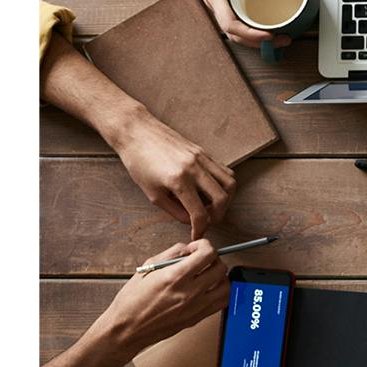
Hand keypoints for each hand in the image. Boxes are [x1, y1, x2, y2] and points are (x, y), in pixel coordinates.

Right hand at [99, 240, 226, 347]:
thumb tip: (187, 248)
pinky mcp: (197, 318)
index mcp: (175, 277)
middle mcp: (189, 293)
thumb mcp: (147, 268)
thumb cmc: (132, 301)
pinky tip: (209, 288)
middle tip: (202, 259)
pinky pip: (221, 303)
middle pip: (220, 268)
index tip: (197, 247)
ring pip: (226, 286)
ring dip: (220, 276)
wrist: (127, 329)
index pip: (207, 254)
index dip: (204, 245)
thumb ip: (170, 254)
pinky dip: (220, 292)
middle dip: (213, 258)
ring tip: (208, 274)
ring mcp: (195, 308)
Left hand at [112, 113, 235, 238]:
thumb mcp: (152, 193)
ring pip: (230, 182)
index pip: (199, 213)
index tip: (198, 234)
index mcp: (178, 181)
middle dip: (218, 216)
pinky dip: (224, 183)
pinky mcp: (203, 151)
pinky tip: (211, 189)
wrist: (137, 132)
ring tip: (213, 206)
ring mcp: (201, 157)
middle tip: (208, 222)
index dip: (200, 229)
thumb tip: (190, 221)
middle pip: (222, 199)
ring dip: (226, 199)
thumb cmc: (138, 161)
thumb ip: (174, 210)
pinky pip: (224, 169)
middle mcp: (194, 168)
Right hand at [163, 0, 292, 47]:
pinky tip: (263, 24)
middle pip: (234, 34)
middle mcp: (213, 2)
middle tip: (284, 39)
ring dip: (253, 38)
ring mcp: (215, 2)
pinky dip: (247, 28)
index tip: (269, 34)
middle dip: (258, 43)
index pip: (230, 23)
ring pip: (233, 30)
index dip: (250, 34)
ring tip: (277, 37)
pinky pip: (232, 20)